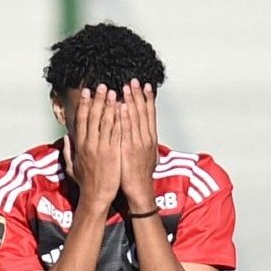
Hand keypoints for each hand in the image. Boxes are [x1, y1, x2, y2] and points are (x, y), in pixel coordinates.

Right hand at [61, 84, 122, 209]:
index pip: (80, 120)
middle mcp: (89, 144)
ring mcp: (101, 147)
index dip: (84, 104)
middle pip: (92, 116)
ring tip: (114, 91)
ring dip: (109, 105)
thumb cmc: (85, 183)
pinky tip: (122, 109)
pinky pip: (116, 132)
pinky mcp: (113, 152)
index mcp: (79, 145)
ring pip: (105, 121)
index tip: (87, 92)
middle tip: (101, 85)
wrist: (96, 196)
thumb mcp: (71, 166)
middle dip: (97, 99)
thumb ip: (69, 150)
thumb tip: (67, 137)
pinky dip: (119, 119)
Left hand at [116, 80, 158, 210]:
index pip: (149, 114)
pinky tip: (122, 106)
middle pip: (143, 112)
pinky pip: (125, 130)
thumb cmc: (137, 174)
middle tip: (135, 80)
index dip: (147, 99)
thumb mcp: (144, 155)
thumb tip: (140, 133)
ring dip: (131, 101)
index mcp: (149, 138)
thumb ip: (140, 141)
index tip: (145, 85)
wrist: (139, 191)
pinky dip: (124, 117)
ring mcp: (138, 143)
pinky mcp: (128, 149)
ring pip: (135, 118)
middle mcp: (145, 138)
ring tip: (127, 87)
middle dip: (139, 95)